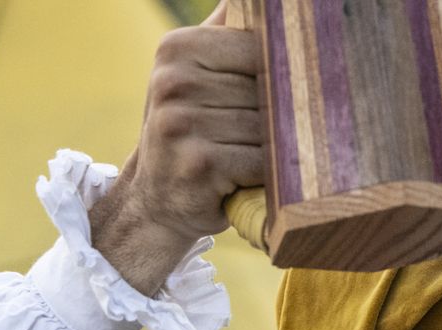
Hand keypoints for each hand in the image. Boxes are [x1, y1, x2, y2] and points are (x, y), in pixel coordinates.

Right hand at [88, 3, 262, 294]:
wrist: (155, 198)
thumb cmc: (191, 131)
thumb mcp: (198, 74)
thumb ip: (228, 32)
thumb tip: (270, 2)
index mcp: (178, 48)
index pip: (263, 49)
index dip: (285, 77)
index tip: (284, 95)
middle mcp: (173, 81)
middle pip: (270, 91)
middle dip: (279, 118)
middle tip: (263, 136)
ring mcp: (182, 123)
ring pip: (270, 129)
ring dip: (272, 150)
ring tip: (248, 157)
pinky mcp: (199, 164)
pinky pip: (262, 162)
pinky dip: (264, 175)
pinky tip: (243, 178)